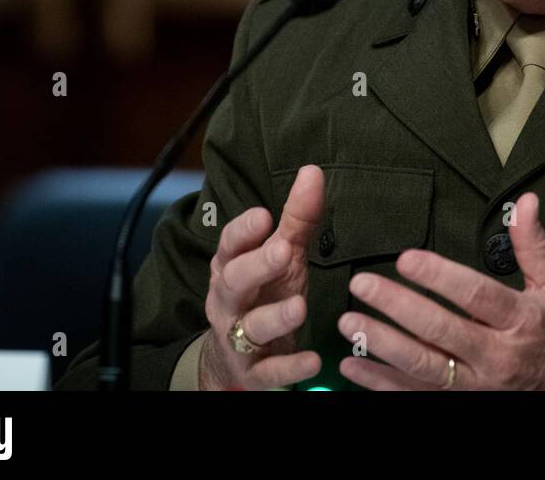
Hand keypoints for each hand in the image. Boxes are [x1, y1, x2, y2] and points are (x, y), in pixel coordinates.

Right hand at [198, 164, 324, 389]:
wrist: (237, 359)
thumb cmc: (264, 292)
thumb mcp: (282, 255)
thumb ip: (296, 218)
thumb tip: (312, 172)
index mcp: (232, 267)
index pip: (230, 245)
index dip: (243, 231)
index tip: (264, 215)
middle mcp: (230, 301)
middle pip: (234, 282)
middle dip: (257, 266)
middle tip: (284, 251)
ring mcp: (239, 338)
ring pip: (250, 327)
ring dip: (275, 316)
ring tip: (300, 306)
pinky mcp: (254, 372)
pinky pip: (269, 372)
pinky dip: (291, 367)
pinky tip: (314, 360)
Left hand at [337, 192, 544, 389]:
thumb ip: (533, 244)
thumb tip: (525, 202)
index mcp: (519, 320)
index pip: (475, 295)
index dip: (439, 276)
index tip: (406, 258)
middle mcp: (496, 355)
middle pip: (440, 330)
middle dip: (397, 306)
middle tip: (362, 285)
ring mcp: (476, 385)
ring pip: (422, 366)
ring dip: (381, 345)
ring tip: (350, 322)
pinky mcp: (461, 402)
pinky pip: (414, 395)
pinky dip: (380, 383)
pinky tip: (353, 366)